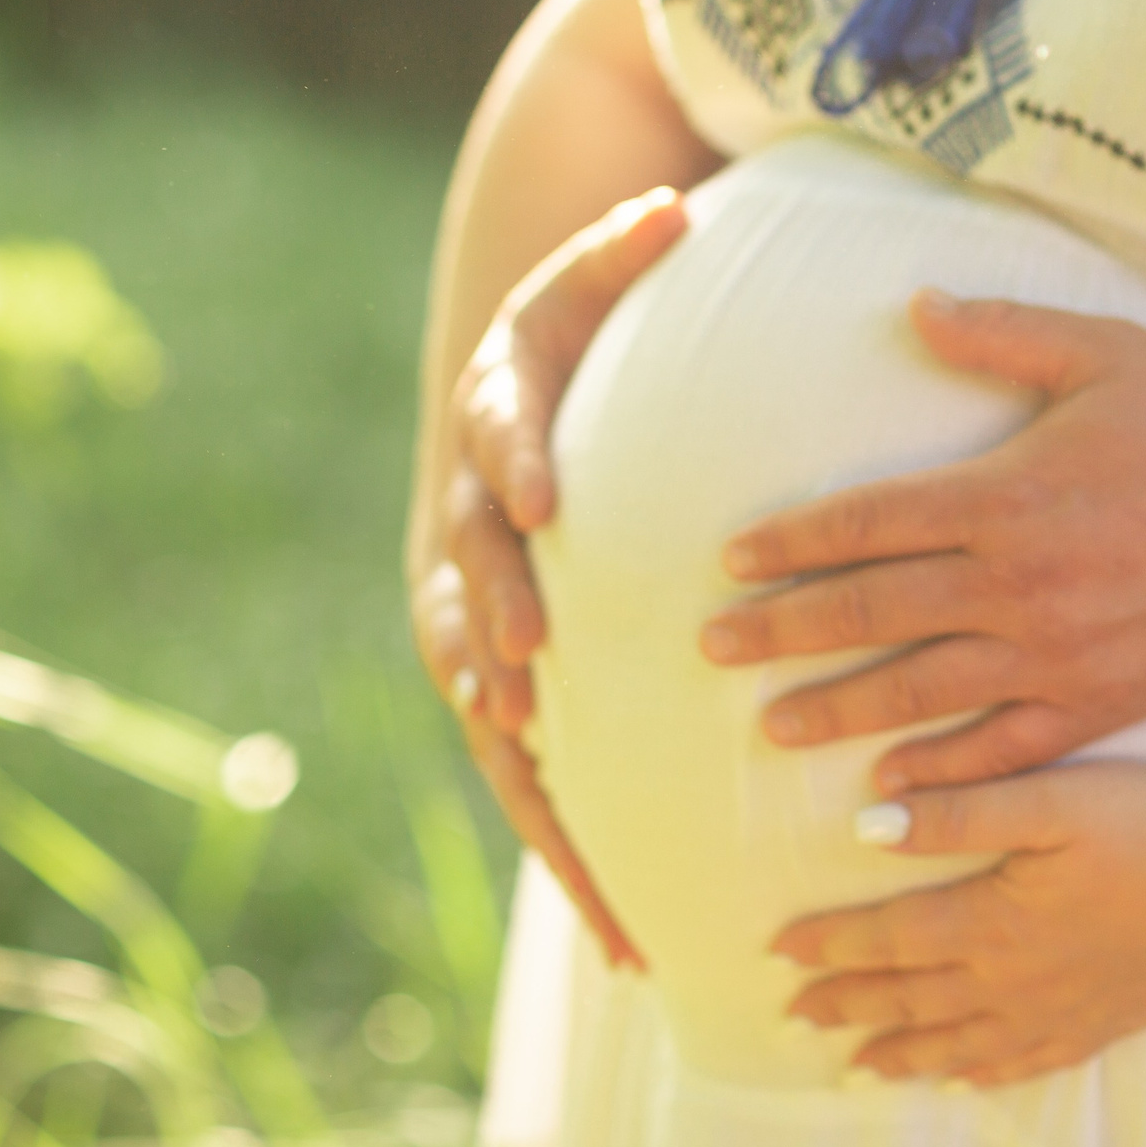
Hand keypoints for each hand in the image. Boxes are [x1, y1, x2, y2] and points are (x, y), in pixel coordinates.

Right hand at [413, 186, 689, 968]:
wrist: (508, 423)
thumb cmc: (565, 357)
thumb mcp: (581, 292)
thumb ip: (621, 252)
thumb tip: (675, 204)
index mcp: (494, 442)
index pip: (494, 444)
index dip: (513, 465)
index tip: (545, 494)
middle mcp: (469, 545)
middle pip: (473, 596)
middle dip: (502, 636)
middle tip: (530, 677)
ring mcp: (477, 631)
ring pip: (496, 721)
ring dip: (542, 797)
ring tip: (610, 897)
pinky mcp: (506, 694)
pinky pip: (532, 777)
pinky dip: (572, 852)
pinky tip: (631, 942)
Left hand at [704, 292, 1145, 793]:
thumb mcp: (1107, 352)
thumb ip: (1003, 330)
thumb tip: (915, 306)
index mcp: (1010, 493)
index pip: (871, 521)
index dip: (792, 543)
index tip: (732, 561)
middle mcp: (1021, 582)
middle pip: (873, 611)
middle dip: (783, 631)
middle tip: (711, 648)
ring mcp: (1058, 654)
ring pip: (921, 690)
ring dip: (838, 709)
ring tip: (772, 726)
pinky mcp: (1099, 706)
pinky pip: (1001, 750)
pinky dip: (940, 774)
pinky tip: (888, 791)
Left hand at [770, 762, 1145, 1085]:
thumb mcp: (1051, 797)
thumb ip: (959, 813)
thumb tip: (868, 824)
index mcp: (994, 921)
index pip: (890, 939)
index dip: (831, 946)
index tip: (779, 953)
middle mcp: (1016, 979)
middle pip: (912, 1000)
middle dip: (848, 1006)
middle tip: (793, 1017)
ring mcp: (1062, 1010)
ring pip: (961, 1043)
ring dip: (901, 1055)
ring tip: (854, 1068)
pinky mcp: (1106, 1022)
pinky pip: (1027, 1062)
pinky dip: (984, 1074)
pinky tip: (962, 1082)